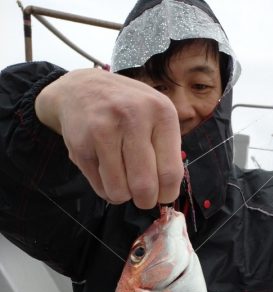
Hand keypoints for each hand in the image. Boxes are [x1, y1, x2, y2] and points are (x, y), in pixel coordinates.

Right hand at [35, 69, 183, 208]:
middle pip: (144, 186)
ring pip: (120, 191)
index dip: (167, 194)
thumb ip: (167, 151)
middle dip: (145, 201)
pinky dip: (105, 189)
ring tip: (123, 182)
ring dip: (123, 196)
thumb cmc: (128, 110)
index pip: (170, 172)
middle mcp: (133, 117)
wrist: (82, 89)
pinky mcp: (81, 144)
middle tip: (143, 198)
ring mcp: (104, 130)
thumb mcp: (156, 117)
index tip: (163, 196)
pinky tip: (106, 172)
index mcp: (161, 112)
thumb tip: (167, 195)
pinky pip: (100, 187)